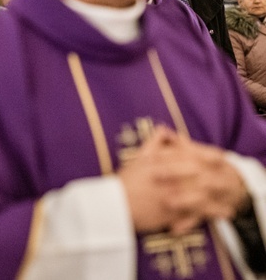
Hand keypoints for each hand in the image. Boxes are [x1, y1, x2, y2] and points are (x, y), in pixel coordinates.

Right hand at [119, 126, 248, 235]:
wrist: (113, 206)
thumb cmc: (124, 182)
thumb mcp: (137, 158)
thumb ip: (153, 143)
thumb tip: (164, 128)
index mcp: (158, 162)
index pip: (187, 155)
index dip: (206, 155)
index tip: (220, 155)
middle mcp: (166, 178)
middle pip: (197, 174)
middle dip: (215, 174)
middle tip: (229, 173)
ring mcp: (169, 195)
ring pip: (199, 194)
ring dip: (215, 197)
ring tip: (227, 200)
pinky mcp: (170, 213)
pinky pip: (193, 212)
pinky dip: (209, 213)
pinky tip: (220, 213)